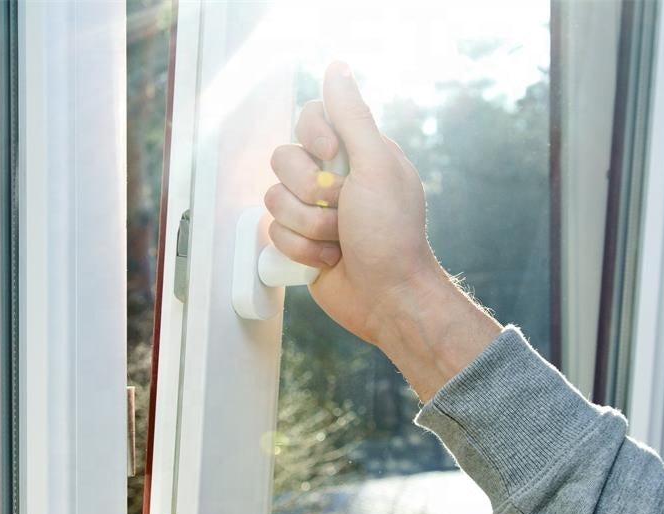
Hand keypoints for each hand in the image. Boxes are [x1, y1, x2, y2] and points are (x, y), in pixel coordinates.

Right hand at [267, 61, 434, 343]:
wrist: (386, 296)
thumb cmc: (391, 232)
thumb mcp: (376, 166)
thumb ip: (351, 116)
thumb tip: (335, 66)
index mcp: (355, 152)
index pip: (309, 117)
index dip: (312, 135)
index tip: (333, 154)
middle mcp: (331, 176)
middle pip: (283, 159)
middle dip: (311, 192)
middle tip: (343, 209)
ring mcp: (312, 209)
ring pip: (273, 198)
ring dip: (308, 226)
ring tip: (340, 241)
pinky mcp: (297, 240)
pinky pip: (272, 232)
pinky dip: (301, 250)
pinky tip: (330, 260)